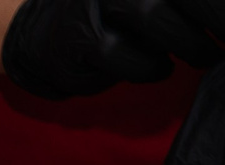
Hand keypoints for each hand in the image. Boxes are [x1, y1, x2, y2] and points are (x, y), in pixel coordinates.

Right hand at [3, 0, 224, 98]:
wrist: (47, 35)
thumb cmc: (118, 18)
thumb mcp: (154, 3)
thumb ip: (188, 7)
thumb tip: (223, 23)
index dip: (217, 6)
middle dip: (216, 15)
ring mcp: (94, 3)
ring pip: (151, 16)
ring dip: (190, 42)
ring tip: (208, 57)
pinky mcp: (76, 38)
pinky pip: (120, 54)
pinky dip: (149, 67)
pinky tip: (161, 68)